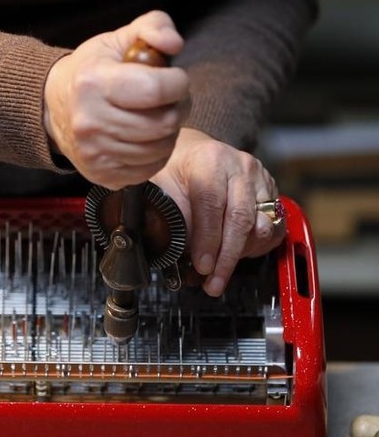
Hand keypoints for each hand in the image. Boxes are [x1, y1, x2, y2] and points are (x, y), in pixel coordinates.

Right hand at [43, 11, 189, 189]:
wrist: (53, 108)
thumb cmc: (92, 71)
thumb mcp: (118, 39)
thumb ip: (153, 27)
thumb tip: (174, 44)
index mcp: (94, 84)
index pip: (155, 90)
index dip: (178, 83)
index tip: (175, 79)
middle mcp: (90, 122)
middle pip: (162, 124)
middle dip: (178, 109)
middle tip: (171, 100)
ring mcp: (94, 153)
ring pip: (159, 150)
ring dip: (169, 133)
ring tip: (158, 118)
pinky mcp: (101, 175)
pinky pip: (148, 170)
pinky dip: (157, 155)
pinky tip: (148, 138)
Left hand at [151, 128, 285, 296]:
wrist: (195, 153)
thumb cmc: (176, 172)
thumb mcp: (160, 185)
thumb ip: (165, 213)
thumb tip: (169, 249)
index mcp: (209, 161)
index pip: (211, 203)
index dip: (207, 239)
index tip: (202, 266)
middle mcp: (239, 166)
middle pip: (240, 218)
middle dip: (226, 257)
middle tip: (213, 283)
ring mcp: (259, 178)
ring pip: (261, 225)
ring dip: (242, 255)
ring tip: (221, 273)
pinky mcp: (271, 190)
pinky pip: (275, 226)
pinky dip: (257, 247)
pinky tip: (238, 254)